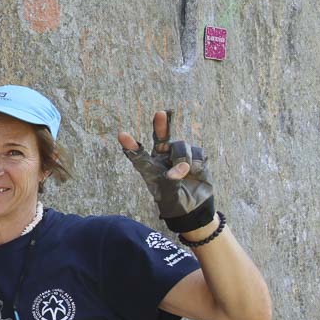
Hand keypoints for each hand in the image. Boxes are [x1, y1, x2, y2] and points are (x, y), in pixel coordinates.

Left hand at [119, 109, 214, 229]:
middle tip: (160, 113)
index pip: (138, 155)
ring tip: (185, 174)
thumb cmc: (174, 201)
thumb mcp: (168, 196)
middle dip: (161, 125)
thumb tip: (181, 166)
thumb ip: (172, 181)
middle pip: (161, 137)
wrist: (193, 206)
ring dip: (184, 160)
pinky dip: (197, 164)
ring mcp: (179, 154)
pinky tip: (196, 173)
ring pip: (181, 147)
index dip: (130, 145)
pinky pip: (198, 152)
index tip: (122, 134)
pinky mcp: (196, 155)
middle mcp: (162, 157)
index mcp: (149, 167)